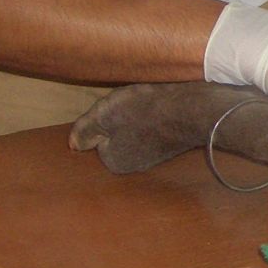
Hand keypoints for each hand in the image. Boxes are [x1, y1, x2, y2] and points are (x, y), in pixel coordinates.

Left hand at [71, 82, 252, 172]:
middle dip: (120, 118)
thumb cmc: (146, 111)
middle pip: (116, 134)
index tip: (116, 108)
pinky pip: (154, 127)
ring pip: (135, 129)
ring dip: (138, 114)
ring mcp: (155, 155)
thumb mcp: (105, 114)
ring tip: (149, 103)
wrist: (194, 110)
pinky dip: (156, 116)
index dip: (103, 117)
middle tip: (132, 103)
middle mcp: (135, 165)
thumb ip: (85, 129)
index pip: (97, 136)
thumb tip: (74, 144)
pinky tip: (163, 106)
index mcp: (115, 161)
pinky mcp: (172, 144)